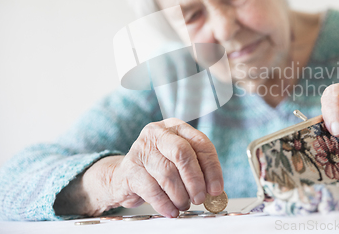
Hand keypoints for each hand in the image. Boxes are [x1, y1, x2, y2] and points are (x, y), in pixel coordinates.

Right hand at [54, 118, 223, 217]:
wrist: (122, 176)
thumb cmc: (158, 168)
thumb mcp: (179, 161)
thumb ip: (197, 169)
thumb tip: (215, 190)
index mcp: (175, 127)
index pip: (200, 143)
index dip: (212, 167)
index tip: (217, 188)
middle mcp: (157, 133)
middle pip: (182, 153)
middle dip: (195, 180)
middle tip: (200, 198)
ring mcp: (141, 149)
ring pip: (167, 174)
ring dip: (180, 195)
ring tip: (184, 204)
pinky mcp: (130, 169)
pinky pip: (152, 190)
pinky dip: (165, 204)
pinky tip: (171, 210)